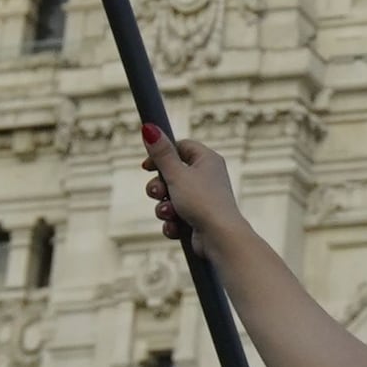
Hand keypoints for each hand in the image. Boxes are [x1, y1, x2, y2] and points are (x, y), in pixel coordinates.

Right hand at [142, 131, 245, 248]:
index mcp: (207, 160)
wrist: (219, 238)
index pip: (181, 147)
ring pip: (171, 198)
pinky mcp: (198, 219)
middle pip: (172, 175)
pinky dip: (172, 223)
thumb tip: (149, 128)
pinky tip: (176, 228)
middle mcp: (207, 177)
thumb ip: (161, 154)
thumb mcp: (176, 174)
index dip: (161, 155)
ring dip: (164, 207)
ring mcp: (203, 199)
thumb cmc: (202, 202)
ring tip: (170, 213)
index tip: (146, 166)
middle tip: (157, 193)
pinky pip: (176, 217)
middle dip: (159, 187)